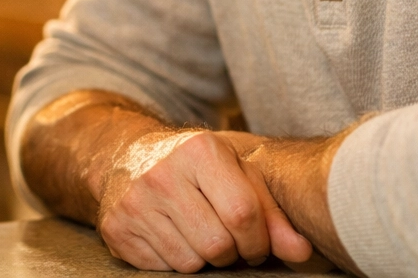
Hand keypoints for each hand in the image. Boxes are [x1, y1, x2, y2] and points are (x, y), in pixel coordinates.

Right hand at [95, 128, 312, 271]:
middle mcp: (162, 173)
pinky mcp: (116, 228)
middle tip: (226, 239)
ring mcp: (134, 202)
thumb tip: (301, 252)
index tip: (255, 241)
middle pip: (217, 245)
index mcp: (199, 151)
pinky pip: (162, 269)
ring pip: (190, 263)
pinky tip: (172, 236)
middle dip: (231, 253)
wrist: (127, 155)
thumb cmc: (196, 167)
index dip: (258, 241)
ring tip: (199, 235)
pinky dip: (174, 261)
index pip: (242, 215)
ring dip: (203, 259)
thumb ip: (272, 213)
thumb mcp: (237, 173)